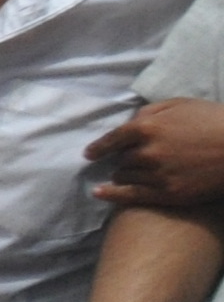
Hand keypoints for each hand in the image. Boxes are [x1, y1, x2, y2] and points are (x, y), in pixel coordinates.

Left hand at [88, 97, 223, 209]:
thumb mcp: (182, 104)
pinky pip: (130, 196)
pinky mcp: (168, 194)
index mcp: (147, 128)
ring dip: (125, 174)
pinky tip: (99, 193)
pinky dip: (111, 194)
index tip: (90, 153)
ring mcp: (156, 175)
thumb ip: (151, 111)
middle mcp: (146, 153)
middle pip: (122, 159)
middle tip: (136, 160)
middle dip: (127, 159)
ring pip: (124, 177)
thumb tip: (132, 121)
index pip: (113, 139)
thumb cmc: (214, 121)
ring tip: (132, 174)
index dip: (99, 147)